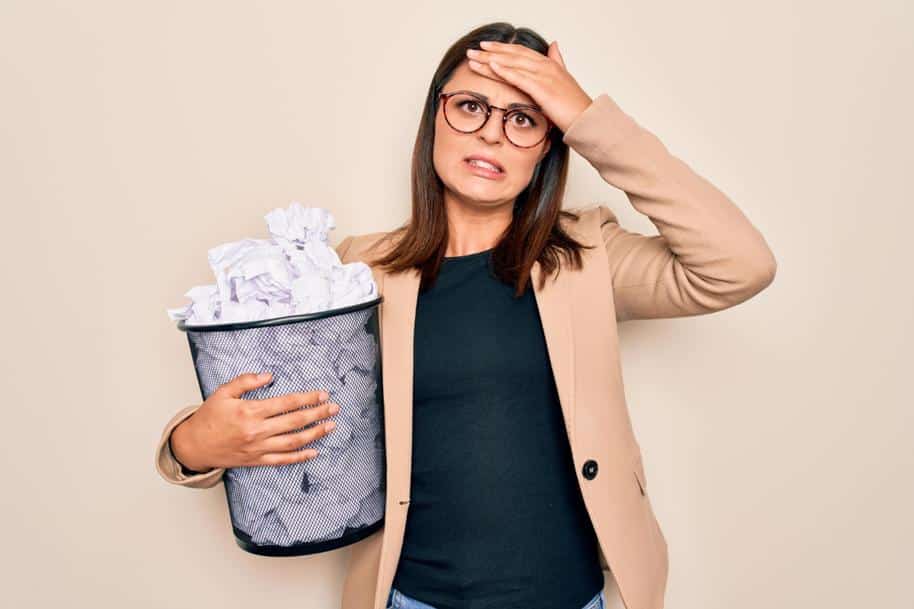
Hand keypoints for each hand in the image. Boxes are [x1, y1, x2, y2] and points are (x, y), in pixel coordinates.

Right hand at [172, 372, 341, 468]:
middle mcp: (257, 431)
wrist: (194, 445)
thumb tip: (268, 375)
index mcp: (250, 411)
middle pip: (295, 422)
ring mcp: (258, 448)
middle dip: (318, 414)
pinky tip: (314, 451)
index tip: (322, 394)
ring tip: (330, 426)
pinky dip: (300, 457)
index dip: (307, 398)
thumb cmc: (208, 418)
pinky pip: (282, 460)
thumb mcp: (223, 392)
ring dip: (315, 434)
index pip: (286, 403)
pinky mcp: (257, 460)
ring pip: (293, 442)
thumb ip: (246, 381)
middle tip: (333, 408)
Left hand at [465, 40, 592, 133]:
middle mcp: (546, 66)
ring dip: (491, 60)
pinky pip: (520, 77)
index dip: (502, 48)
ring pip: (512, 64)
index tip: (485, 47)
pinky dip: (505, 70)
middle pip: (513, 55)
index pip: (521, 52)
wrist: (586, 120)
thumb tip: (554, 44)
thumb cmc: (574, 106)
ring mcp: (545, 76)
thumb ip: (557, 61)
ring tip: (473, 58)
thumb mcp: (564, 79)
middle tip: (471, 51)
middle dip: (491, 52)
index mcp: (549, 64)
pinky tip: (491, 66)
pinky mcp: (543, 89)